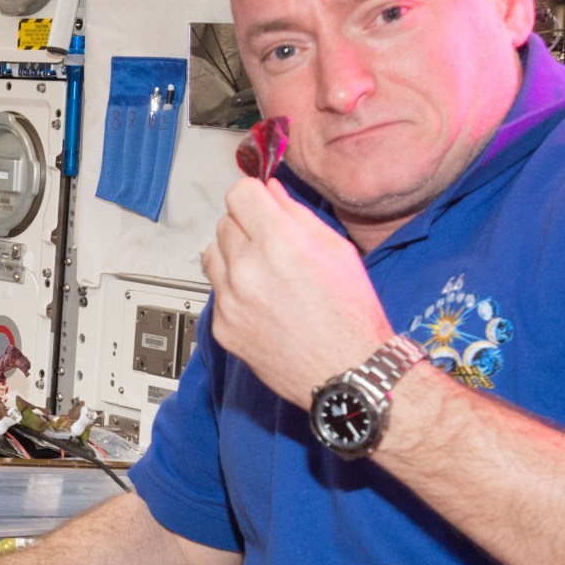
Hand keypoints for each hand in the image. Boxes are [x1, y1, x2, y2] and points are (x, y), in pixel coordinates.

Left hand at [201, 178, 394, 405]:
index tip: (260, 202)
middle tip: (271, 242)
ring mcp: (230, 301)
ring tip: (264, 272)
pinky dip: (233, 290)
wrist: (348, 372)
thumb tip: (272, 191)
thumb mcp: (337, 250)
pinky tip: (262, 301)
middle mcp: (248, 269)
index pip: (239, 193)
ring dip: (233, 255)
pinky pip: (217, 291)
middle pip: (225, 222)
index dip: (253, 194)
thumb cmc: (351, 317)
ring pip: (212, 254)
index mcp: (279, 243)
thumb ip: (298, 214)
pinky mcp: (222, 327)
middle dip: (246, 225)